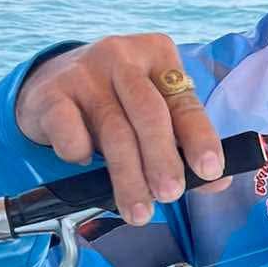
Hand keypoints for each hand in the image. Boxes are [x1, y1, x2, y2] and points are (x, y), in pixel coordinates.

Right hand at [15, 35, 230, 225]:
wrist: (50, 82)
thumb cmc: (116, 101)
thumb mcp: (153, 112)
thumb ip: (183, 143)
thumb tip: (217, 182)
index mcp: (158, 55)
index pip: (185, 103)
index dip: (199, 138)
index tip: (209, 170)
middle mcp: (122, 57)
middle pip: (149, 113)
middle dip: (162, 158)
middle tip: (170, 194)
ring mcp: (84, 72)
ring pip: (113, 129)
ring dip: (127, 176)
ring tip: (138, 211)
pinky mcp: (50, 93)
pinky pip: (69, 130)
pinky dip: (80, 152)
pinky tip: (84, 161)